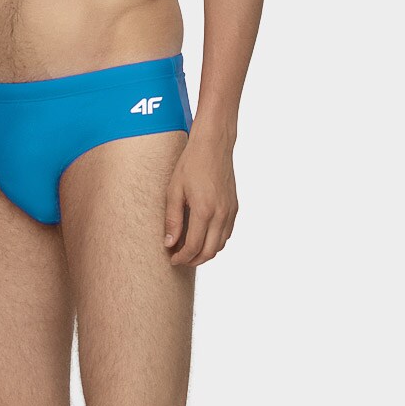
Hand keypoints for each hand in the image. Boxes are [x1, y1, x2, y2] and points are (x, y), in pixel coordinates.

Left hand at [164, 135, 237, 265]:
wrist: (213, 145)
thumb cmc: (191, 164)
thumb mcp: (174, 190)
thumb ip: (172, 219)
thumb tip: (169, 243)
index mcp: (204, 210)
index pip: (194, 246)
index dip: (182, 257)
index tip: (172, 259)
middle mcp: (221, 214)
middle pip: (209, 251)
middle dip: (194, 260)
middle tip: (179, 259)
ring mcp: (230, 211)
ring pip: (220, 245)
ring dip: (205, 252)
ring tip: (189, 250)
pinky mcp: (235, 207)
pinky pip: (226, 233)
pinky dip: (215, 241)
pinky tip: (202, 236)